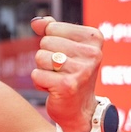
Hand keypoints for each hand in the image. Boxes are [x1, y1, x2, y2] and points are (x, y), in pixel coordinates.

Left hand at [30, 16, 102, 131]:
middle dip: (46, 57)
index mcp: (94, 38)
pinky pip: (36, 74)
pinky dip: (40, 83)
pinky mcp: (68, 85)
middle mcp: (93, 53)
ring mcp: (82, 70)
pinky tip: (54, 89)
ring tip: (58, 78)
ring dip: (43, 70)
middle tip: (61, 70)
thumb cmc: (71, 73)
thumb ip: (51, 29)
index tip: (66, 56)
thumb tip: (36, 22)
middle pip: (45, 42)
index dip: (52, 43)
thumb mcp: (65, 46)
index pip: (52, 27)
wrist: (80, 109)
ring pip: (39, 57)